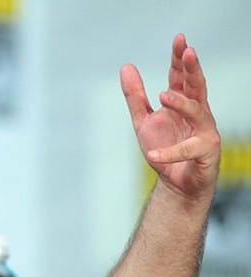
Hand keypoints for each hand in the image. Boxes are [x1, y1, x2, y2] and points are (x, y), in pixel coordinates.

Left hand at [120, 33, 219, 200]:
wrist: (174, 182)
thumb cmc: (164, 148)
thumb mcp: (143, 120)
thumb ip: (135, 96)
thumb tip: (127, 66)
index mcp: (182, 103)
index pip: (181, 77)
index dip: (180, 59)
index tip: (180, 39)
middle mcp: (197, 113)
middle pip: (197, 87)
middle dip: (192, 69)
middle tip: (189, 51)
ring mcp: (204, 131)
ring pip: (197, 112)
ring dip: (181, 103)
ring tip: (163, 95)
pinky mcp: (205, 152)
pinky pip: (187, 150)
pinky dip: (170, 152)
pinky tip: (152, 154)